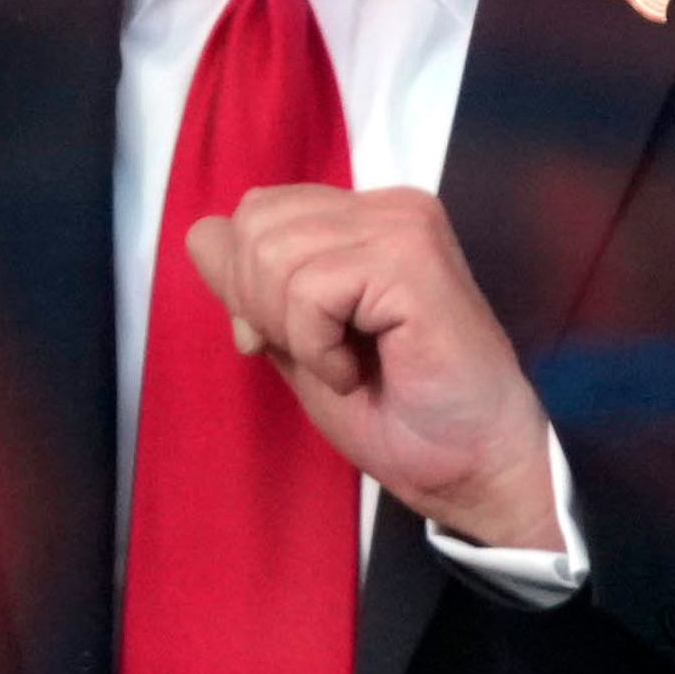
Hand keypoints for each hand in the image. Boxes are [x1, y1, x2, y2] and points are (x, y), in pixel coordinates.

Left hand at [183, 186, 561, 551]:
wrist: (473, 467)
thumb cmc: (399, 416)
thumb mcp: (299, 343)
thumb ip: (253, 289)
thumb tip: (201, 234)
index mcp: (363, 219)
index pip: (255, 211)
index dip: (245, 283)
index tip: (281, 343)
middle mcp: (386, 207)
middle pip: (253, 223)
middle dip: (261, 306)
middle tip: (321, 357)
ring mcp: (402, 225)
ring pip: (273, 253)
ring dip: (294, 332)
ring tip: (346, 365)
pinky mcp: (410, 258)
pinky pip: (309, 289)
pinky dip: (317, 348)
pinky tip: (358, 371)